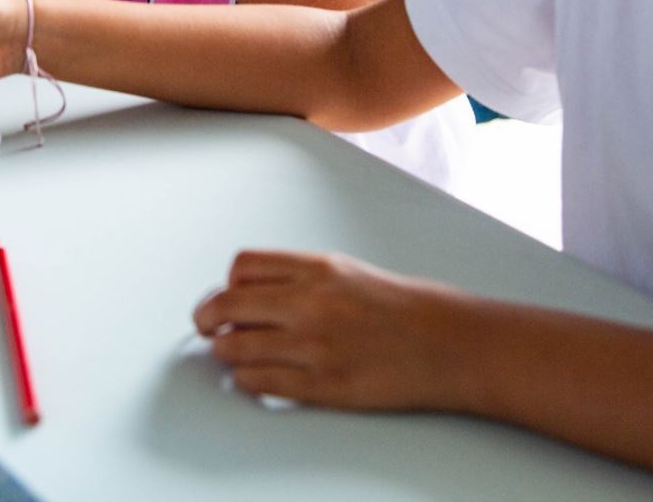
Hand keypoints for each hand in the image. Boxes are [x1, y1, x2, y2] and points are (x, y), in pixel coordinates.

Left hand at [192, 250, 476, 411]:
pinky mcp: (323, 384)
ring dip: (225, 353)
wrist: (447, 343)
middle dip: (206, 319)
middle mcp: (309, 303)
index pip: (242, 268)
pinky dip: (247, 381)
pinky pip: (261, 383)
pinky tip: (253, 378)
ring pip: (234, 348)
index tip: (223, 298)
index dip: (225, 285)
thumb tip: (250, 296)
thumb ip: (298, 279)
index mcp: (316, 269)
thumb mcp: (346, 273)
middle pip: (226, 305)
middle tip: (204, 328)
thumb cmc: (401, 308)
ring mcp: (314, 345)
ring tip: (232, 355)